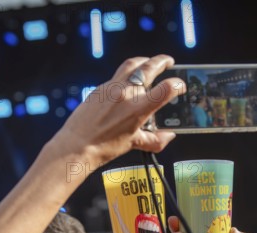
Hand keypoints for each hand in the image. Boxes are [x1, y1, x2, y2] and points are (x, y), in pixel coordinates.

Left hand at [50, 55, 186, 164]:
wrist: (76, 145)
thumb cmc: (103, 148)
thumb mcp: (133, 144)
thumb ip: (155, 140)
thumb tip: (168, 136)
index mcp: (138, 109)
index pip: (165, 89)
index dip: (177, 85)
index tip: (180, 86)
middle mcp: (126, 94)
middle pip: (148, 67)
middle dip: (162, 61)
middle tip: (168, 61)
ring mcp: (111, 88)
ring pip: (131, 64)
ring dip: (143, 61)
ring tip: (149, 62)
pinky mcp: (99, 89)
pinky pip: (116, 76)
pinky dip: (126, 75)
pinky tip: (128, 82)